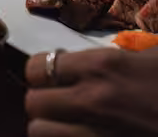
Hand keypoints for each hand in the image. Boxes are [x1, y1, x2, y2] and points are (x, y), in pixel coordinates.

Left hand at [26, 47, 157, 136]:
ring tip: (67, 126)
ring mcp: (99, 136)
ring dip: (52, 130)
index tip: (55, 75)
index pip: (39, 67)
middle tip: (59, 102)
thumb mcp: (153, 53)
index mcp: (103, 66)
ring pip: (41, 134)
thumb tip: (96, 56)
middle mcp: (94, 101)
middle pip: (34, 104)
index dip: (43, 71)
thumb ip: (122, 53)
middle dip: (43, 102)